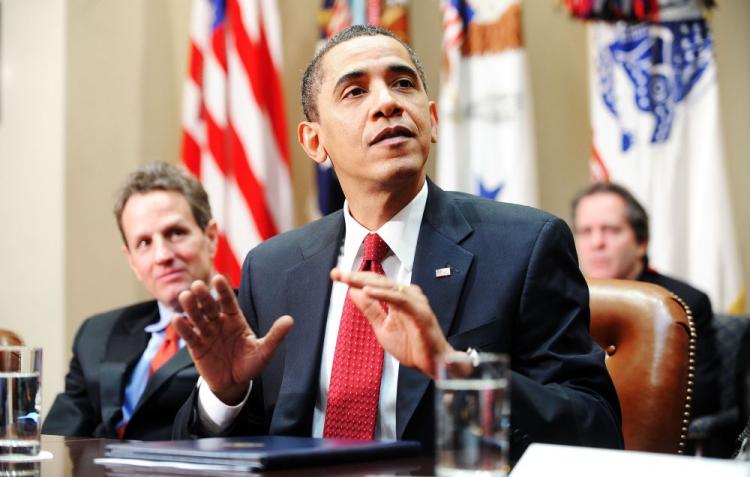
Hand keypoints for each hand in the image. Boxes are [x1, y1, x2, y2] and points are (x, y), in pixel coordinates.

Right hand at [173, 275, 293, 404]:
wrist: (235, 383)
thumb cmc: (250, 364)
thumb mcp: (264, 351)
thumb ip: (275, 336)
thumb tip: (290, 320)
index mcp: (235, 319)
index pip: (228, 301)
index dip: (223, 291)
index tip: (218, 278)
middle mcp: (219, 322)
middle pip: (210, 306)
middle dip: (204, 296)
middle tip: (198, 285)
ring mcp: (207, 333)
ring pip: (197, 317)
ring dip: (191, 307)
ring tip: (185, 296)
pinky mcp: (196, 347)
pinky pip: (190, 336)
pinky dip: (183, 327)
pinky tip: (178, 319)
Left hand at [330, 268, 452, 377]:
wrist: (433, 364)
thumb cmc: (412, 346)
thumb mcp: (382, 327)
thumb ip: (370, 309)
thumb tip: (354, 292)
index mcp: (398, 297)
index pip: (373, 283)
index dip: (354, 278)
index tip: (336, 275)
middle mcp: (407, 295)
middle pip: (378, 281)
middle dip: (356, 276)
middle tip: (337, 273)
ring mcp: (415, 302)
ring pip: (388, 286)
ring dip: (366, 282)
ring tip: (348, 279)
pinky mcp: (420, 312)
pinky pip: (400, 300)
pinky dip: (384, 294)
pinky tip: (368, 292)